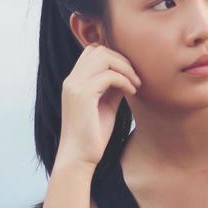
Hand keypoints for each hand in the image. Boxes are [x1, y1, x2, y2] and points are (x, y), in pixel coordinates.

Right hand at [57, 43, 141, 168]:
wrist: (79, 158)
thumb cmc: (93, 135)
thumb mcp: (106, 105)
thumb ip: (113, 88)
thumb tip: (128, 74)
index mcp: (74, 81)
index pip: (93, 51)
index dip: (115, 57)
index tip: (130, 74)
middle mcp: (71, 80)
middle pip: (98, 49)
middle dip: (122, 59)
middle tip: (136, 78)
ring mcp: (74, 86)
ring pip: (103, 57)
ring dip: (125, 68)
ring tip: (136, 84)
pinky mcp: (82, 95)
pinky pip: (109, 76)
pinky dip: (125, 81)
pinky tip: (132, 92)